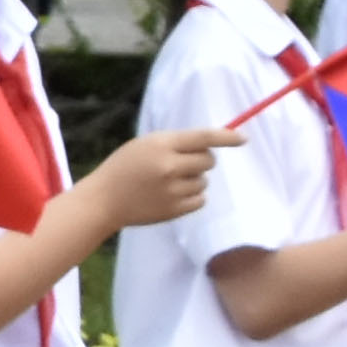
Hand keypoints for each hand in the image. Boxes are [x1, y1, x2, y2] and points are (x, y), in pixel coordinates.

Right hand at [79, 126, 232, 232]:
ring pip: (204, 181)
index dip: (226, 137)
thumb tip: (212, 146)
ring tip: (168, 182)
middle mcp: (169, 167)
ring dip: (193, 180)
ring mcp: (172, 190)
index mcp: (161, 145)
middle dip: (201, 160)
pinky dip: (192, 197)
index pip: (203, 137)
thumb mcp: (145, 145)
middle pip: (208, 161)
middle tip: (181, 164)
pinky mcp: (174, 210)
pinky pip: (200, 200)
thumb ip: (175, 143)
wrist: (103, 201)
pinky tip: (172, 195)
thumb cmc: (124, 167)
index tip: (243, 138)